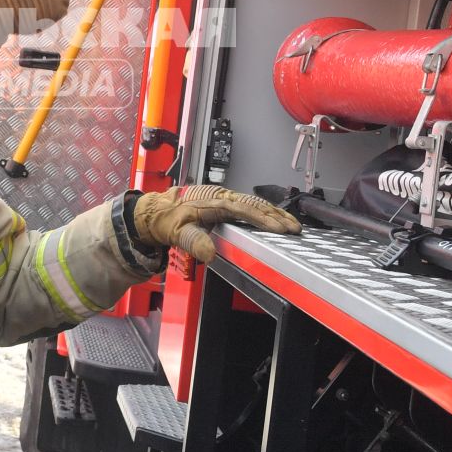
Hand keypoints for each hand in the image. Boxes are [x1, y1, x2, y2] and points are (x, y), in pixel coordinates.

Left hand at [131, 186, 300, 264]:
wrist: (156, 210)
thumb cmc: (167, 219)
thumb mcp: (177, 233)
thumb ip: (194, 242)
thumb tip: (210, 253)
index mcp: (214, 202)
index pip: (245, 210)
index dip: (263, 219)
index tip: (280, 228)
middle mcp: (221, 198)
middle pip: (255, 205)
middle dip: (277, 216)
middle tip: (295, 229)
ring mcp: (224, 199)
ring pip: (254, 204)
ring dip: (274, 213)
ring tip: (291, 224)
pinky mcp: (224, 204)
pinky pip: (248, 206)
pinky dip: (264, 212)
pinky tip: (273, 218)